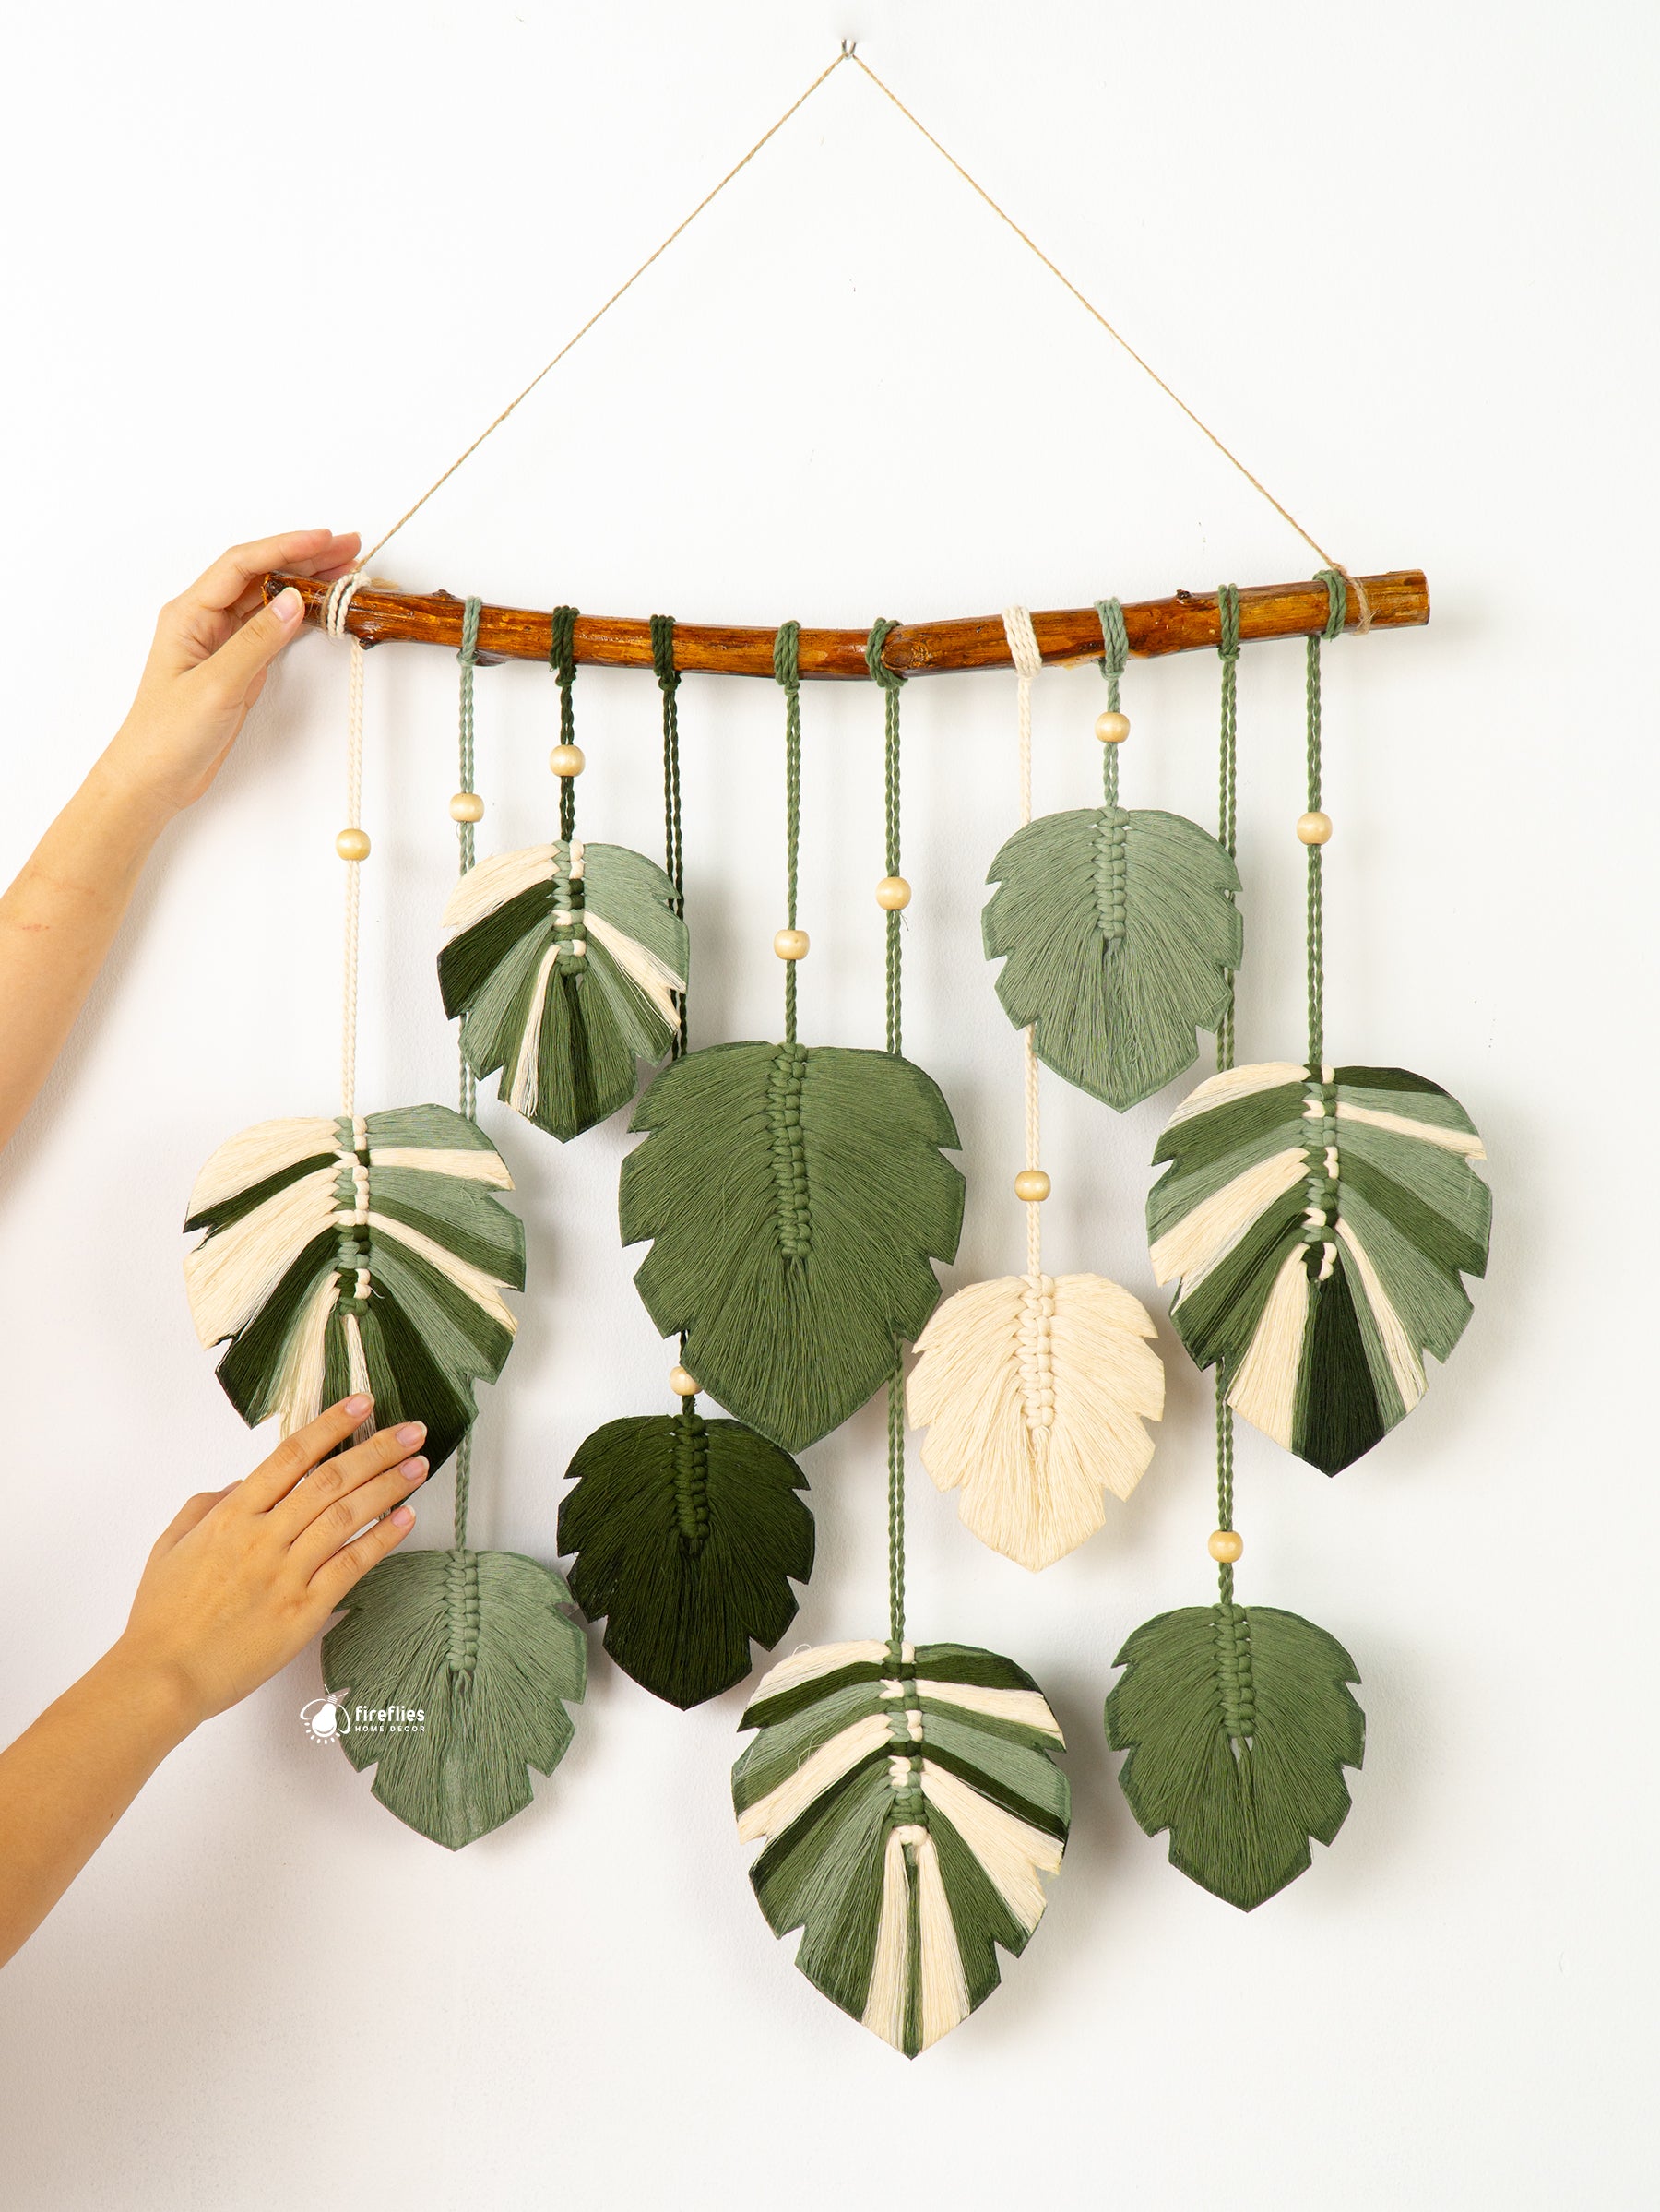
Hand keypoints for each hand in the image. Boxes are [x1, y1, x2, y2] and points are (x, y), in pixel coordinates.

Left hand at [104, 528, 361, 822]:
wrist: (154, 777)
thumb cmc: (168, 733)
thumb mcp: (216, 686)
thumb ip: (256, 641)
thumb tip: (293, 600)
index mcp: (189, 614)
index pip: (242, 565)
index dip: (285, 547)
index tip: (324, 540)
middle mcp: (205, 619)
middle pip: (259, 574)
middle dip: (304, 558)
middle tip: (349, 548)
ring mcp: (223, 641)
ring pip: (269, 599)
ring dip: (306, 583)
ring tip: (345, 572)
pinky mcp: (238, 665)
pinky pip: (272, 628)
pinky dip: (300, 616)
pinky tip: (322, 608)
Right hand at [113, 1395, 427, 1729]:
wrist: (163, 1677)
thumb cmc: (162, 1616)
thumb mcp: (170, 1546)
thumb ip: (207, 1506)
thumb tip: (241, 1483)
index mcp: (231, 1516)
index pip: (291, 1456)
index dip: (331, 1425)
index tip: (363, 1403)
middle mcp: (263, 1538)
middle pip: (330, 1480)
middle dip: (377, 1450)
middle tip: (412, 1431)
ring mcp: (285, 1574)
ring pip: (346, 1517)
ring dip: (388, 1488)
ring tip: (418, 1467)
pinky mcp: (303, 1611)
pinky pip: (351, 1567)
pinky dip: (381, 1540)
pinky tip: (405, 1519)